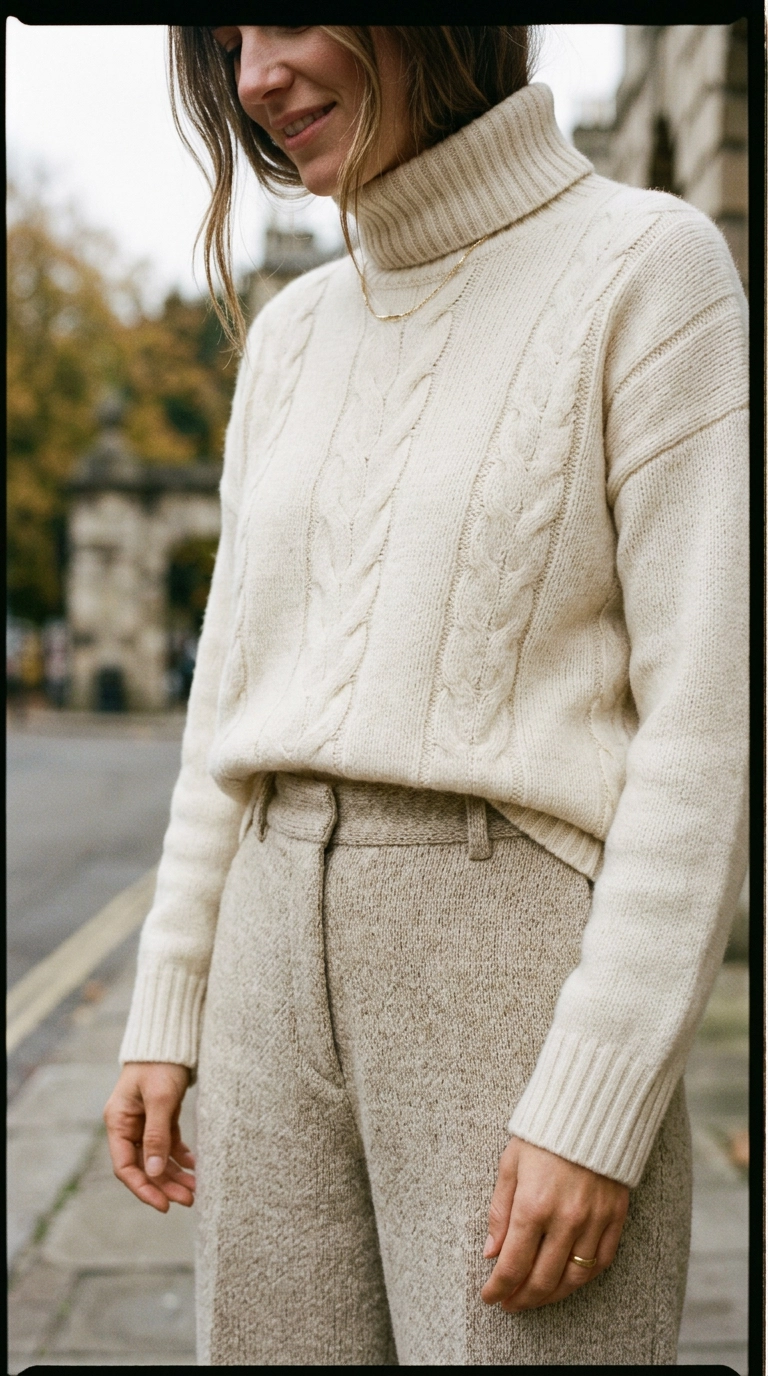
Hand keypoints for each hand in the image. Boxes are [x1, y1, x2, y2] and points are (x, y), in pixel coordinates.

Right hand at [104, 1062, 195, 1212]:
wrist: (172, 1036)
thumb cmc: (161, 1064)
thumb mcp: (160, 1099)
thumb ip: (156, 1135)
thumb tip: (151, 1172)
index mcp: (118, 1121)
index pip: (125, 1166)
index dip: (143, 1188)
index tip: (163, 1205)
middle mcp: (128, 1125)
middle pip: (144, 1165)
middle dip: (164, 1185)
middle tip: (189, 1200)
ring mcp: (144, 1121)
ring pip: (157, 1157)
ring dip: (174, 1174)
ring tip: (196, 1189)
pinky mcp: (161, 1115)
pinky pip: (168, 1144)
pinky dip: (180, 1156)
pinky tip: (194, 1166)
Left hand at [481, 1136, 628, 1310]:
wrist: (590, 1109)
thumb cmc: (543, 1135)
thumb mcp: (510, 1165)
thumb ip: (499, 1211)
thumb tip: (491, 1252)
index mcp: (533, 1206)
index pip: (513, 1265)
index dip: (498, 1288)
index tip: (489, 1297)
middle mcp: (565, 1220)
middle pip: (542, 1280)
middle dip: (521, 1299)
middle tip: (509, 1304)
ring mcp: (594, 1221)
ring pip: (574, 1278)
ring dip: (552, 1295)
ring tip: (535, 1298)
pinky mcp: (615, 1217)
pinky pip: (601, 1261)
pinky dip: (583, 1278)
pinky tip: (568, 1280)